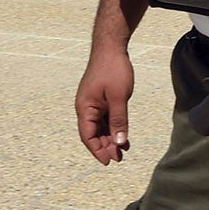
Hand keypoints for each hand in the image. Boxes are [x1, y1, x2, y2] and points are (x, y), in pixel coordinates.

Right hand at [76, 47, 134, 163]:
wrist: (111, 47)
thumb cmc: (113, 69)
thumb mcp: (119, 97)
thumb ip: (118, 121)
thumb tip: (119, 143)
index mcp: (85, 107)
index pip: (88, 136)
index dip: (97, 150)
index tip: (109, 161)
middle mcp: (86, 107)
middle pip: (93, 134)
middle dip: (105, 147)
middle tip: (119, 159)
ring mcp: (93, 103)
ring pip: (100, 127)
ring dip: (110, 139)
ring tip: (122, 152)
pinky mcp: (101, 99)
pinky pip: (105, 119)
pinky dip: (113, 128)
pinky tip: (124, 137)